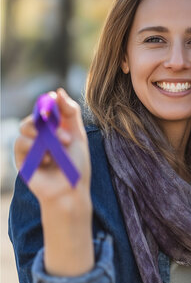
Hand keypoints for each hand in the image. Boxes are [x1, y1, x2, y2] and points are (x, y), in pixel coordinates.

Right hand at [14, 88, 94, 275]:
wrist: (70, 191)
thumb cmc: (76, 166)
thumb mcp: (78, 136)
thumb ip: (70, 113)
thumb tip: (58, 91)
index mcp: (55, 128)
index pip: (47, 108)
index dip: (49, 103)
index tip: (54, 100)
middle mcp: (40, 136)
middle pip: (34, 116)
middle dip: (48, 120)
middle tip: (64, 133)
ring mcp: (29, 146)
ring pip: (26, 127)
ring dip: (44, 135)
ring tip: (60, 148)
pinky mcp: (21, 158)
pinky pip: (21, 143)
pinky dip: (36, 149)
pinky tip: (47, 159)